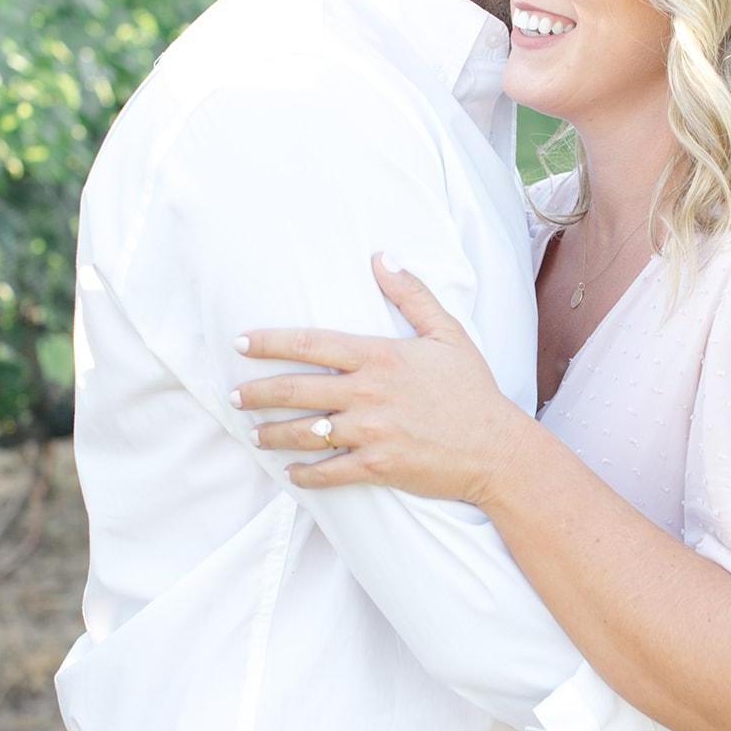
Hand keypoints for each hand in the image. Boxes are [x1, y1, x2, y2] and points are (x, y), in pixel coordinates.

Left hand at [232, 254, 536, 505]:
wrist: (495, 448)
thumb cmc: (472, 389)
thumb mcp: (447, 332)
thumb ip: (411, 294)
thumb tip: (381, 257)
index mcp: (380, 356)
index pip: (311, 344)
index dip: (270, 342)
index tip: (241, 343)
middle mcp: (368, 393)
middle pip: (296, 390)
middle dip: (258, 393)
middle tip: (235, 397)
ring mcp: (370, 432)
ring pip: (305, 432)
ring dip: (273, 434)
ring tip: (254, 433)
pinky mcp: (377, 466)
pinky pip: (328, 472)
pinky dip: (304, 473)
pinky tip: (290, 471)